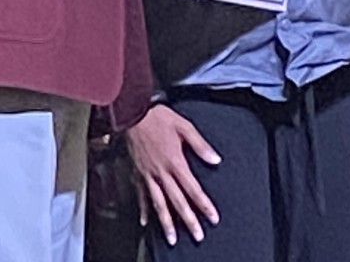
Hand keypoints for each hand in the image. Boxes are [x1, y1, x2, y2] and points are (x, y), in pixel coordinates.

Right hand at [126, 104, 221, 245]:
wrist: (134, 113)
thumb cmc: (158, 117)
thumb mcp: (184, 126)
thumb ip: (200, 145)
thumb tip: (215, 158)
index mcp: (175, 161)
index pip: (193, 188)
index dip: (204, 204)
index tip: (212, 217)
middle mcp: (161, 172)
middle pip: (177, 201)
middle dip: (189, 220)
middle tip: (197, 235)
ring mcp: (148, 175)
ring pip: (159, 203)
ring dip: (167, 222)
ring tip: (172, 238)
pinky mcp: (138, 173)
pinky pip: (141, 195)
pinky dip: (143, 209)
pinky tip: (146, 221)